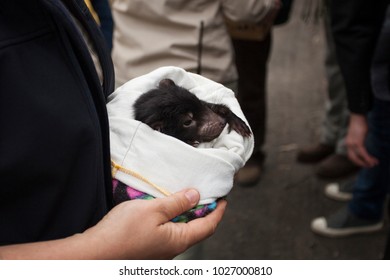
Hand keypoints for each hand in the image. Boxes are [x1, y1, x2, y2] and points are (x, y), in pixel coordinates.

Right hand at [85, 189, 226, 258]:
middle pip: (197, 230)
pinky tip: (166, 208)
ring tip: (187, 198)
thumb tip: (196, 196)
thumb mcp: (154, 210)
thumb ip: (176, 203)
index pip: (208, 226)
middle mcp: (173, 249)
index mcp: (178, 240)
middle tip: (207, 195)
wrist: (95, 252)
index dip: (218, 212)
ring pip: (182, 231)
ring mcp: (160, 250)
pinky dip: (174, 219)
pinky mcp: (149, 248)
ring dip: (188, 215)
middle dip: (205, 213)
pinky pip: (168, 232)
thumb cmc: (123, 231)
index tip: (224, 199)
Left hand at [346, 113, 377, 167]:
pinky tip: (372, 160)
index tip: (364, 163)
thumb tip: (363, 145)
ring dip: (366, 162)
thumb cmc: (359, 124)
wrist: (358, 117)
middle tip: (369, 166)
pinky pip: (363, 153)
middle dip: (361, 164)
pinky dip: (368, 157)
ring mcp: (352, 143)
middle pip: (353, 158)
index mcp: (348, 143)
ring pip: (359, 157)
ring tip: (374, 164)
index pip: (351, 155)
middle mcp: (349, 144)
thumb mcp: (358, 134)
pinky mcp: (358, 142)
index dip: (357, 161)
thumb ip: (359, 140)